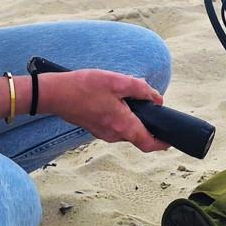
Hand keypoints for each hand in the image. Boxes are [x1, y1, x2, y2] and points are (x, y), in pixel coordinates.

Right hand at [38, 69, 168, 152]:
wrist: (54, 94)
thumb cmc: (84, 87)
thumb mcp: (117, 81)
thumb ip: (141, 89)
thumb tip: (156, 98)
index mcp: (122, 126)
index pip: (149, 144)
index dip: (162, 143)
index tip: (171, 139)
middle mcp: (113, 135)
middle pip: (138, 136)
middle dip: (147, 124)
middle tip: (151, 106)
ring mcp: (102, 133)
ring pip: (126, 130)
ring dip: (133, 119)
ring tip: (131, 99)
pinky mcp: (95, 128)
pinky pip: (115, 126)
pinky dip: (121, 117)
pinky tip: (115, 101)